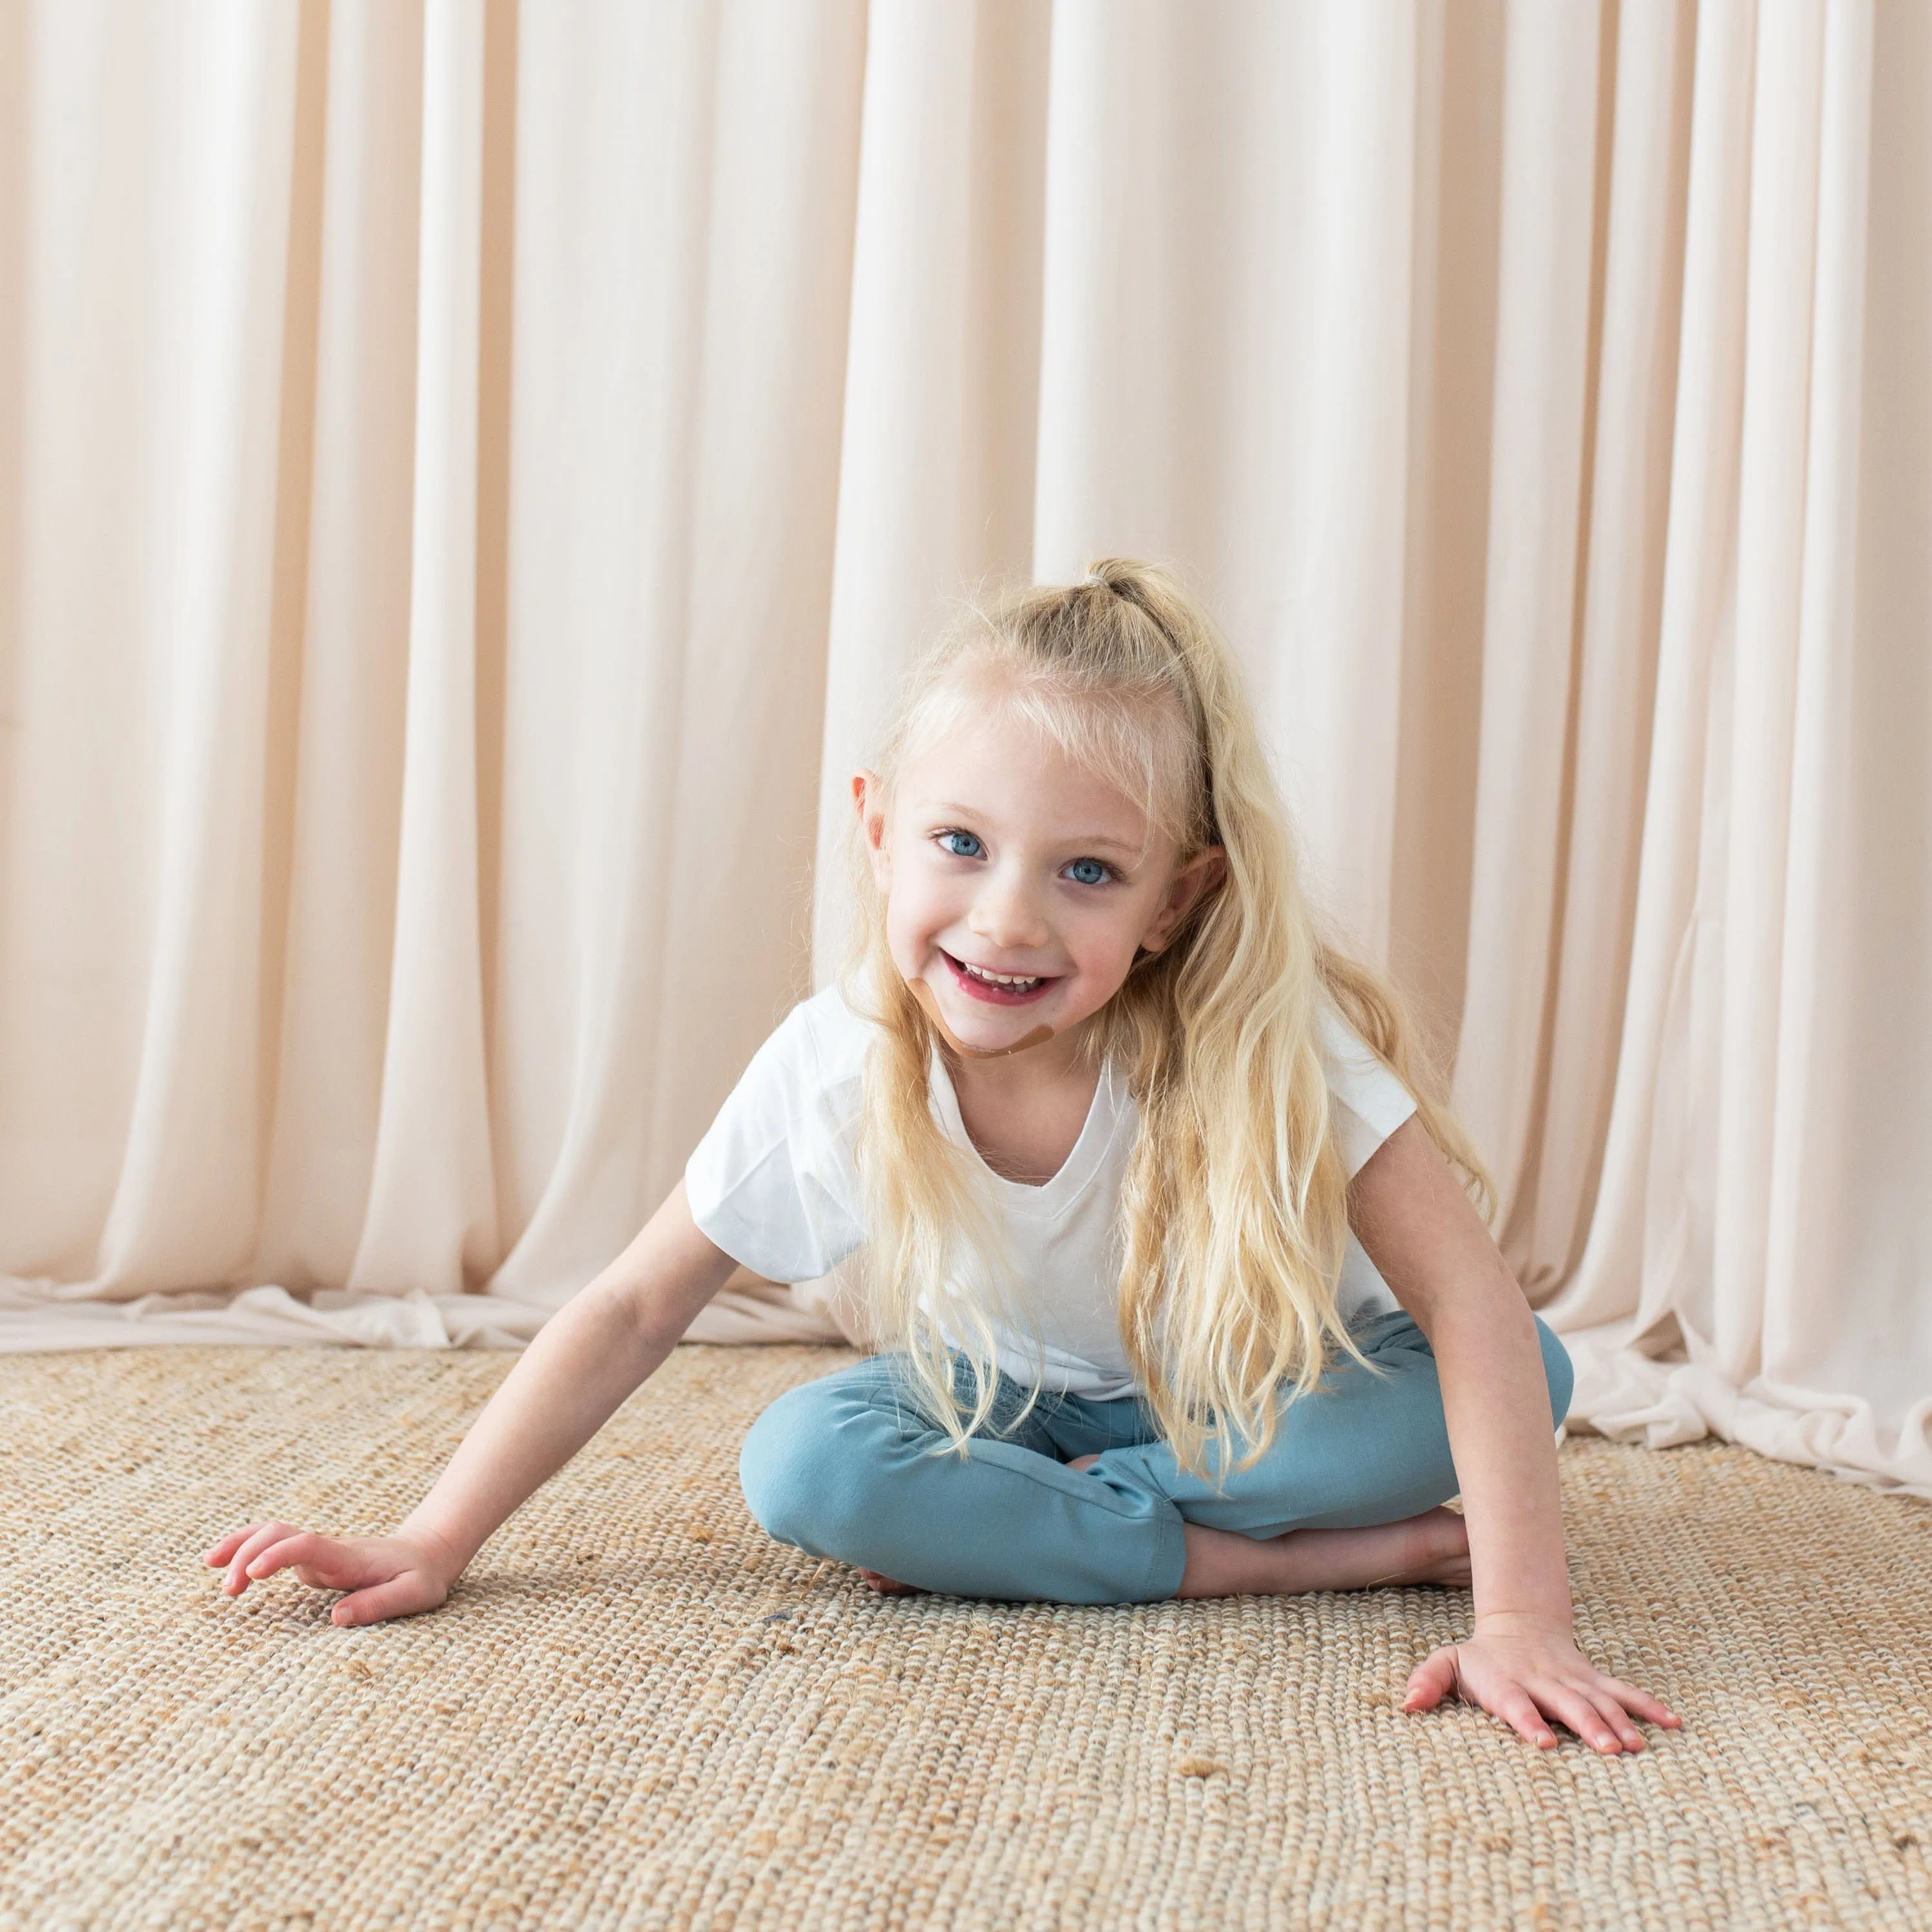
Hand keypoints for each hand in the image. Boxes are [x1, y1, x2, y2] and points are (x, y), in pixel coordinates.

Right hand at [202, 1520, 461, 1626]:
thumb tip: (335, 1619)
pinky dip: (245, 1549)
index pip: (307, 1545)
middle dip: (248, 1553)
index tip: (252, 1574)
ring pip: (271, 1534)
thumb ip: (379, 1604)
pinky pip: (273, 1547)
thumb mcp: (414, 1595)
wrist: (427, 1553)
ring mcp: (317, 1553)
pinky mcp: (312, 1560)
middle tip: (228, 1591)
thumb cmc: (421, 1577)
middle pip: (280, 1534)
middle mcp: (327, 1551)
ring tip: (209, 1565)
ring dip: (240, 1545)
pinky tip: (221, 1564)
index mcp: (349, 1559)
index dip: (277, 1555)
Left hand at [1403, 1612, 1680, 1752]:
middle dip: (1587, 1726)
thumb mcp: (1448, 1663)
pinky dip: (1649, 1706)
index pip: (1516, 1703)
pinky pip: (1626, 1692)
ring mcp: (1574, 1680)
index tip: (1544, 1743)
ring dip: (1621, 1722)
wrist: (1519, 1625)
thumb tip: (1406, 1704)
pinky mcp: (1595, 1681)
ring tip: (1638, 1746)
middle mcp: (1545, 1682)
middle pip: (1567, 1704)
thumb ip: (1428, 1681)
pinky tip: (1674, 1723)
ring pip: (1601, 1700)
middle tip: (1607, 1751)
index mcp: (1508, 1682)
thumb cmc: (1481, 1658)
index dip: (1529, 1721)